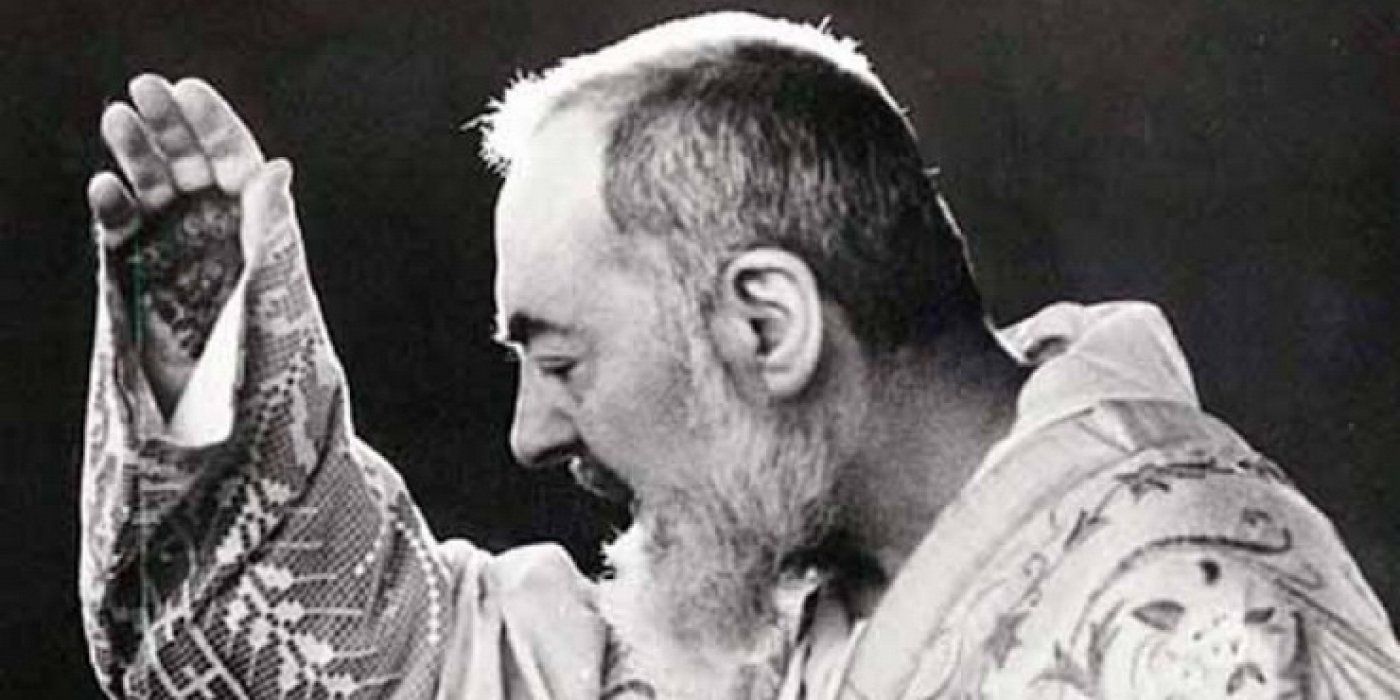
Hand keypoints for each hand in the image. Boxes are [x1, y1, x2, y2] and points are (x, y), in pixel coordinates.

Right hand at [89, 74, 270, 415]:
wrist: (236, 432)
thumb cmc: (274, 367)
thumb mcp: (274, 291)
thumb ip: (269, 231)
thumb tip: (275, 167)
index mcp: (258, 231)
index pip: (237, 163)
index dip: (214, 126)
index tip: (189, 91)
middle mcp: (217, 238)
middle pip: (190, 167)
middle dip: (169, 127)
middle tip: (144, 89)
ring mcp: (177, 258)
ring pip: (153, 193)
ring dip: (136, 155)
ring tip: (117, 120)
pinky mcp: (140, 285)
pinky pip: (122, 236)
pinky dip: (114, 210)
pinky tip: (107, 188)